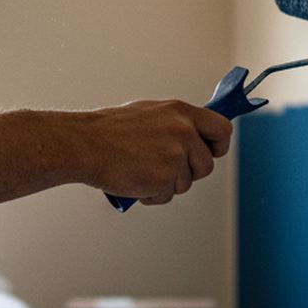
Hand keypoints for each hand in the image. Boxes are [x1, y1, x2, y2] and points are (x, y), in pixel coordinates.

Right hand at [85, 100, 232, 204]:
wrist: (86, 144)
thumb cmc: (110, 131)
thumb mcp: (150, 114)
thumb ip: (176, 124)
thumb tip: (194, 136)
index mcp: (181, 112)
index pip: (222, 129)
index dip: (218, 146)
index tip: (211, 152)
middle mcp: (183, 131)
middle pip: (206, 165)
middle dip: (188, 173)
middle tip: (163, 169)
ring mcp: (175, 155)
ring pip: (185, 184)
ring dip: (166, 185)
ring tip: (141, 171)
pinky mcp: (164, 177)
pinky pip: (167, 196)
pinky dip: (152, 195)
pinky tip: (135, 181)